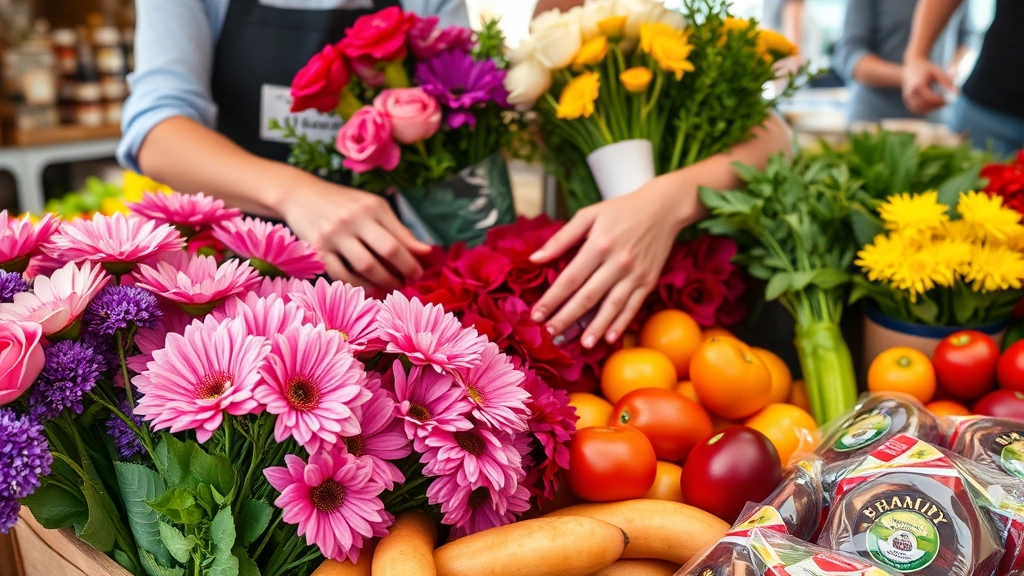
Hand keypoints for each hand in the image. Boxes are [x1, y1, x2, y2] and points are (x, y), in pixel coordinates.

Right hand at [282, 174, 431, 291]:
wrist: (300, 194)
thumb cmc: (343, 203)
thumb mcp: (371, 206)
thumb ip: (397, 228)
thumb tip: (425, 251)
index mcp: (373, 206)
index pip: (401, 237)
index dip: (415, 258)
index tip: (421, 271)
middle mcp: (354, 218)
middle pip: (388, 250)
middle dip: (404, 271)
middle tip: (410, 283)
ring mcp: (335, 234)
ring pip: (366, 266)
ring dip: (383, 282)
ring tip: (391, 288)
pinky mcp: (318, 249)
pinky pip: (342, 275)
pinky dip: (358, 286)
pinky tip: (368, 289)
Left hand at [529, 176, 690, 347]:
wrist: (663, 208)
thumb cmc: (621, 210)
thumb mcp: (588, 215)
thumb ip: (561, 238)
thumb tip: (535, 259)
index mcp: (598, 244)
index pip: (569, 279)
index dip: (551, 299)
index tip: (536, 315)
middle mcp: (617, 262)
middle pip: (587, 297)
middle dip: (566, 318)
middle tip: (550, 334)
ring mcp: (635, 274)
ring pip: (611, 306)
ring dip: (596, 328)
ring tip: (581, 344)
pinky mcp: (649, 281)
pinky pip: (633, 307)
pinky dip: (622, 323)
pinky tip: (610, 337)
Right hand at [902, 57, 955, 114]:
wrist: (912, 66)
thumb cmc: (926, 68)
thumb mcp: (937, 72)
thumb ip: (946, 81)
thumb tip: (956, 92)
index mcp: (918, 85)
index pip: (930, 98)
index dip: (940, 101)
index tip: (949, 99)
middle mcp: (911, 93)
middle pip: (925, 105)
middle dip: (937, 105)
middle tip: (946, 102)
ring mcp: (908, 98)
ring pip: (921, 110)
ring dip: (932, 108)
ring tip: (939, 102)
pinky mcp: (908, 101)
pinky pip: (917, 110)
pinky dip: (926, 109)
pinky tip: (933, 104)